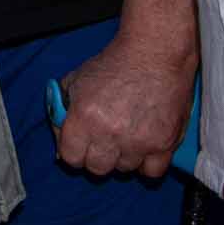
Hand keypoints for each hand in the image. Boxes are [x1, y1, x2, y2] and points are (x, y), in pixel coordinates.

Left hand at [53, 28, 194, 177]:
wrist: (154, 52)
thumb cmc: (114, 64)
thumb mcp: (77, 79)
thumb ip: (62, 108)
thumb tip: (60, 134)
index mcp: (84, 117)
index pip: (70, 157)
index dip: (74, 150)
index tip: (81, 144)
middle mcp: (109, 133)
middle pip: (97, 168)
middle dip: (97, 155)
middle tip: (104, 140)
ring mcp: (138, 141)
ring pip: (123, 169)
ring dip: (123, 156)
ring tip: (128, 133)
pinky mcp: (164, 143)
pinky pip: (151, 171)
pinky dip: (147, 163)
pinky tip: (144, 146)